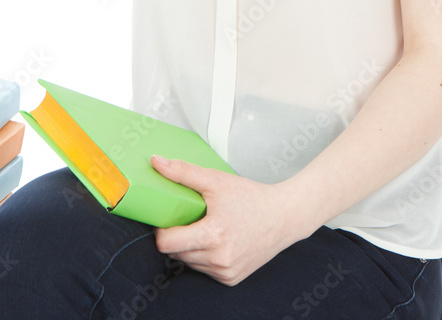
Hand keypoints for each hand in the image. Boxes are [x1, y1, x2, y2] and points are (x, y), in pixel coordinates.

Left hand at [149, 154, 307, 286]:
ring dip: (190, 247)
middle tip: (188, 218)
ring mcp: (225, 271)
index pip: (167, 243)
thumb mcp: (216, 180)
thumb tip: (157, 163)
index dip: (161, 229)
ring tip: (204, 227)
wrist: (284, 217)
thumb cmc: (252, 198)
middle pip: (176, 252)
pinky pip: (205, 269)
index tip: (167, 217)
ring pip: (189, 262)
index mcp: (213, 236)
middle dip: (176, 235)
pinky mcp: (231, 279)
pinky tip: (216, 240)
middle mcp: (219, 259)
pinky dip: (204, 256)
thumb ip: (183, 172)